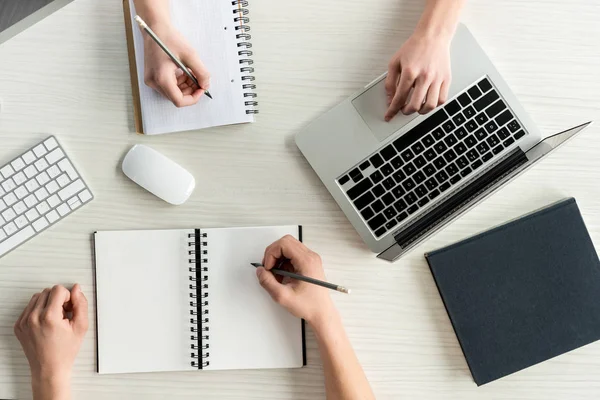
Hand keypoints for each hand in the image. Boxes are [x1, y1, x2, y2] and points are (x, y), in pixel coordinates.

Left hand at [14, 284, 87, 398]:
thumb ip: (81, 304)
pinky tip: (46, 322)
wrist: (49, 368)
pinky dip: (38, 310)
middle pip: (47, 291)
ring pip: (37, 297)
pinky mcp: (18, 325)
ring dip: (47, 303)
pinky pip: (29, 307)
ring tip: (55, 318)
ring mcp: (23, 322)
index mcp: (49, 317)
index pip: (58, 289)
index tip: (69, 309)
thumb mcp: (81, 327)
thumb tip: (77, 289)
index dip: (68, 297)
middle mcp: (33, 318)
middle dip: (58, 299)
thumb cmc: (65, 351)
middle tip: (63, 314)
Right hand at [143, 23, 209, 107]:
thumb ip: (201, 72)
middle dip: (190, 91)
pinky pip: (168, 86)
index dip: (193, 98)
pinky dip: (179, 82)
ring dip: (186, 86)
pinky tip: (184, 72)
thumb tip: (206, 85)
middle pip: (176, 97)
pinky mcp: (152, 77)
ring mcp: (151, 80)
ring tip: (192, 73)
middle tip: (199, 79)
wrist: (155, 28)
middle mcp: (154, 82)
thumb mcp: (190, 55)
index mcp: (161, 78)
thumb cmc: (169, 38)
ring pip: (173, 92)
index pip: (179, 101)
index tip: (202, 89)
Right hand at [256, 235, 334, 326]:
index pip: (284, 244)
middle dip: (273, 254)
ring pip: (288, 248)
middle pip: (286, 242)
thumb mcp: (283, 297)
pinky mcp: (308, 263)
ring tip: (276, 275)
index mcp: (307, 261)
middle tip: (269, 268)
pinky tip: (282, 276)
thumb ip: (268, 282)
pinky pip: (291, 256)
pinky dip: (282, 263)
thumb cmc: (309, 305)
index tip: (268, 267)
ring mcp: (310, 259)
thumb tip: (260, 271)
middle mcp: (310, 257)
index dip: (271, 253)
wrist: (322, 313)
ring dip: (277, 259)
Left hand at [385, 31, 451, 119]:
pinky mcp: (446, 79)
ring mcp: (437, 78)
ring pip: (430, 105)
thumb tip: (390, 99)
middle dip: (406, 112)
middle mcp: (424, 77)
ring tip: (416, 107)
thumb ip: (390, 82)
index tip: (389, 116)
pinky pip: (442, 99)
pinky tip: (428, 101)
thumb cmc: (414, 47)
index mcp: (410, 72)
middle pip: (414, 105)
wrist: (433, 36)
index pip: (399, 98)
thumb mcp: (395, 62)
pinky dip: (434, 105)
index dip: (392, 110)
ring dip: (421, 111)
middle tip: (403, 109)